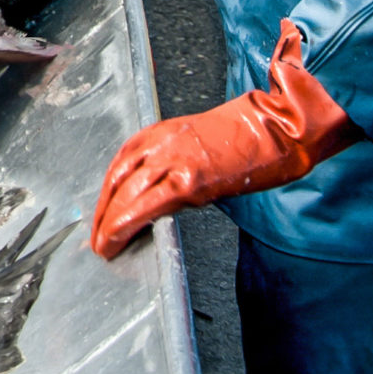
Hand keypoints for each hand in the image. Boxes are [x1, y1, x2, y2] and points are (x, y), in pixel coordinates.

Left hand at [89, 21, 359, 259]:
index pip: (119, 163)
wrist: (276, 128)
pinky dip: (126, 222)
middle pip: (116, 180)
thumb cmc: (246, 136)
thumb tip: (158, 191)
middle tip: (96, 236)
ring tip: (103, 245)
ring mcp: (173, 160)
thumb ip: (174, 161)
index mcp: (161, 132)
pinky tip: (116, 238)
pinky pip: (147, 204)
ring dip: (109, 222)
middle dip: (102, 211)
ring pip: (126, 194)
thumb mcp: (198, 141)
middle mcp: (160, 143)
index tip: (100, 212)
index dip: (106, 192)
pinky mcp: (189, 180)